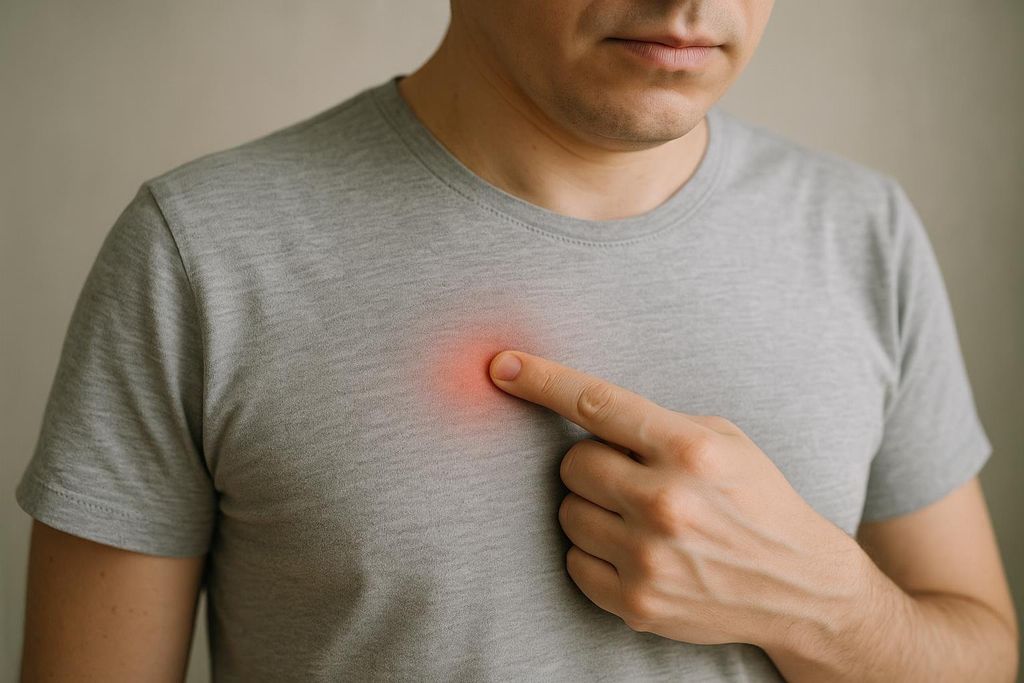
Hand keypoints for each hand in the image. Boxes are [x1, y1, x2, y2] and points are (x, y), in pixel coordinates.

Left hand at [487, 349, 867, 648]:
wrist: (799, 586)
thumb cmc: (756, 501)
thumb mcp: (725, 441)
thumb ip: (656, 425)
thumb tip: (579, 410)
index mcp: (690, 451)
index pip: (597, 403)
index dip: (542, 380)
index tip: (503, 366)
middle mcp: (667, 503)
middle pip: (572, 463)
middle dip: (591, 463)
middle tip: (627, 475)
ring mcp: (649, 559)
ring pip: (568, 512)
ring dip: (592, 507)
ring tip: (636, 515)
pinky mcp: (638, 604)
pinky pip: (574, 562)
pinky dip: (594, 552)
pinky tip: (634, 550)